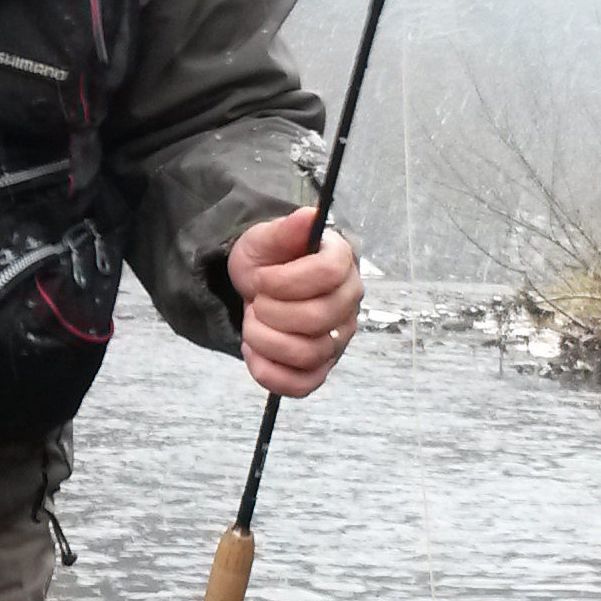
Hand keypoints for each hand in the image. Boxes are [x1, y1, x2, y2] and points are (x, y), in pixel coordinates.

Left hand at [227, 208, 360, 398]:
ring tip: (253, 323)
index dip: (284, 280)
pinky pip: (302, 385)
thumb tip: (310, 216)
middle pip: (317, 318)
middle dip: (271, 312)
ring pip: (308, 353)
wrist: (258, 285)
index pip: (325, 274)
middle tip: (255, 301)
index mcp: (341, 263)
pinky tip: (254, 352)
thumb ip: (286, 229)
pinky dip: (269, 373)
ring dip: (265, 341)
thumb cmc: (268, 259)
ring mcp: (338, 339)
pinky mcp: (321, 367)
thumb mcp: (265, 238)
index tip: (260, 278)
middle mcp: (348, 303)